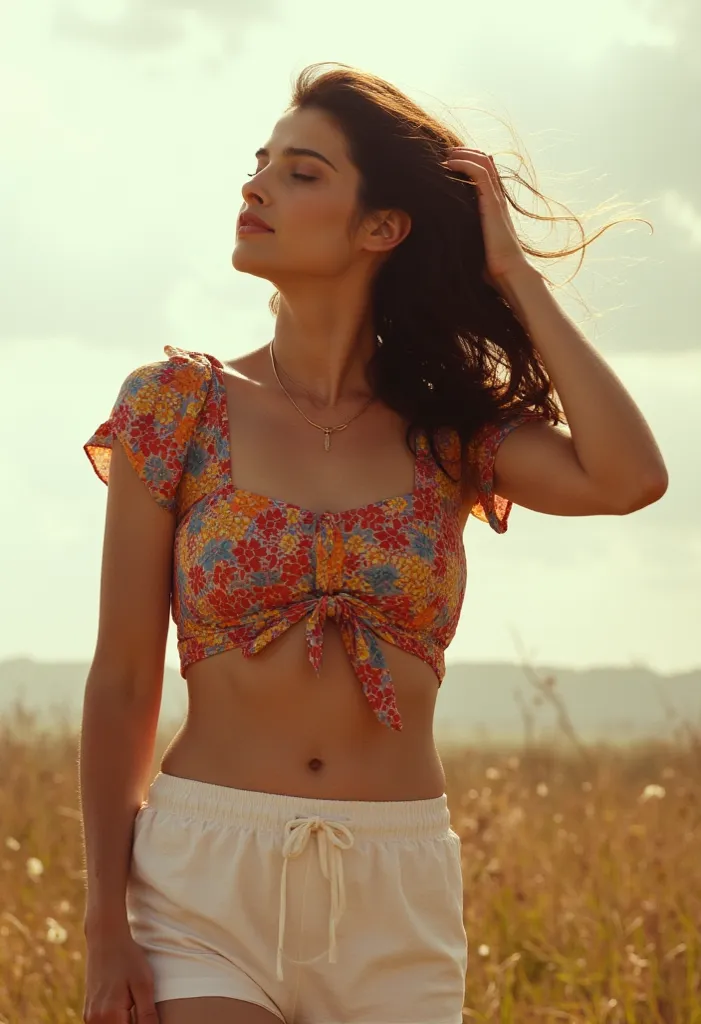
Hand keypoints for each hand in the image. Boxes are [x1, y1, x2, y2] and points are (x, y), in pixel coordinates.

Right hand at [83, 929, 157, 1022]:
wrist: (106, 939)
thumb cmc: (127, 958)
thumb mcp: (144, 984)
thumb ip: (147, 1014)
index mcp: (110, 1016)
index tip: (148, 1015)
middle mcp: (95, 1021)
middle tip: (141, 1006)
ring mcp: (90, 1017)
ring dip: (125, 1023)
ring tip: (136, 1008)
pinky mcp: (88, 1012)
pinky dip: (116, 1022)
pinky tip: (128, 1010)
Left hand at [443, 148, 531, 288]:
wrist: (508, 274)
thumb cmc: (489, 267)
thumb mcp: (472, 244)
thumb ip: (462, 235)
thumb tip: (441, 240)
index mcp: (493, 207)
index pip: (485, 174)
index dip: (468, 163)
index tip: (447, 163)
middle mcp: (497, 199)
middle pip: (485, 162)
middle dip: (465, 153)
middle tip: (445, 154)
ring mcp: (496, 199)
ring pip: (483, 162)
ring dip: (463, 154)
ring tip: (446, 155)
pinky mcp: (493, 204)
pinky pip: (480, 173)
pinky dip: (465, 163)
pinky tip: (449, 164)